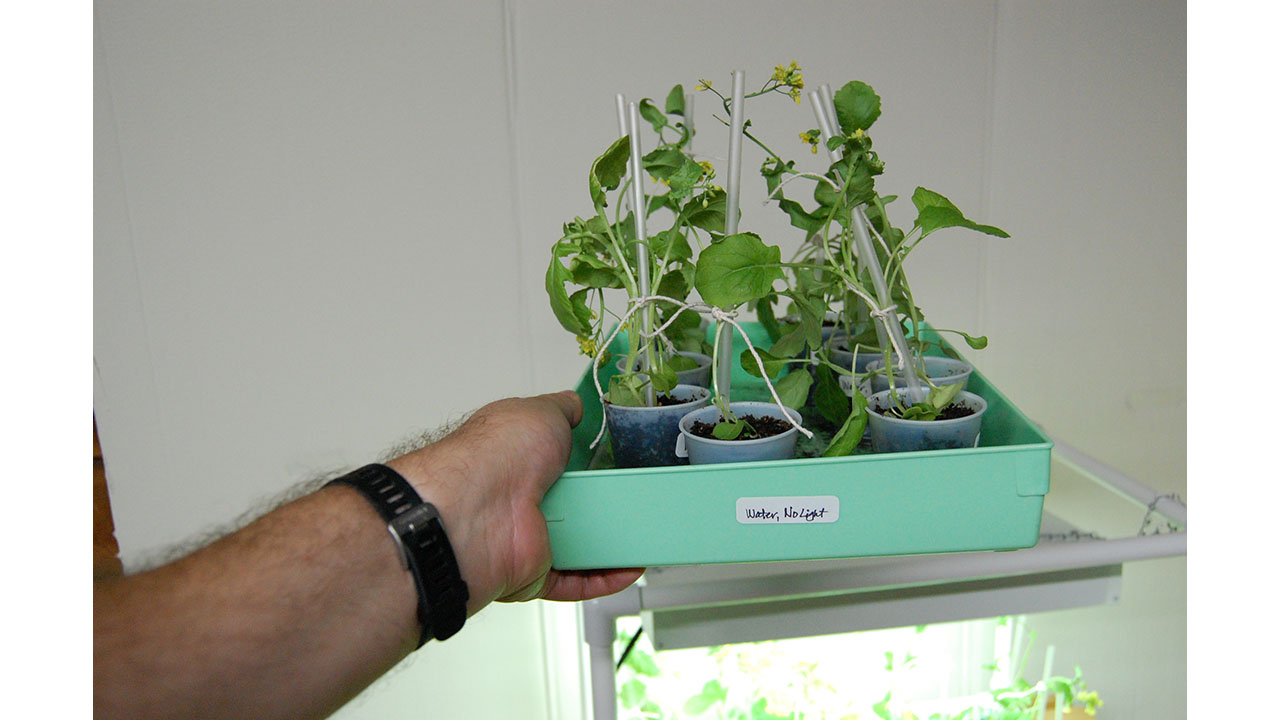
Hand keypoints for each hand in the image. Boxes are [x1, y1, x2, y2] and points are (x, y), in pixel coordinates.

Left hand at [388, 390, 642, 613]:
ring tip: (646, 535)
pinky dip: (604, 578)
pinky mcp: (533, 573)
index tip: (623, 465)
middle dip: (605, 504)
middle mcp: (519, 499)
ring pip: (576, 546)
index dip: (588, 462)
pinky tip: (629, 567)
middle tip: (641, 500)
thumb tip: (576, 406)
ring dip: (610, 544)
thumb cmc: (499, 454)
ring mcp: (526, 538)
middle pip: (572, 505)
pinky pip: (574, 581)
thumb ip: (562, 409)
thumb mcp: (539, 412)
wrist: (477, 510)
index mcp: (516, 459)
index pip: (556, 461)